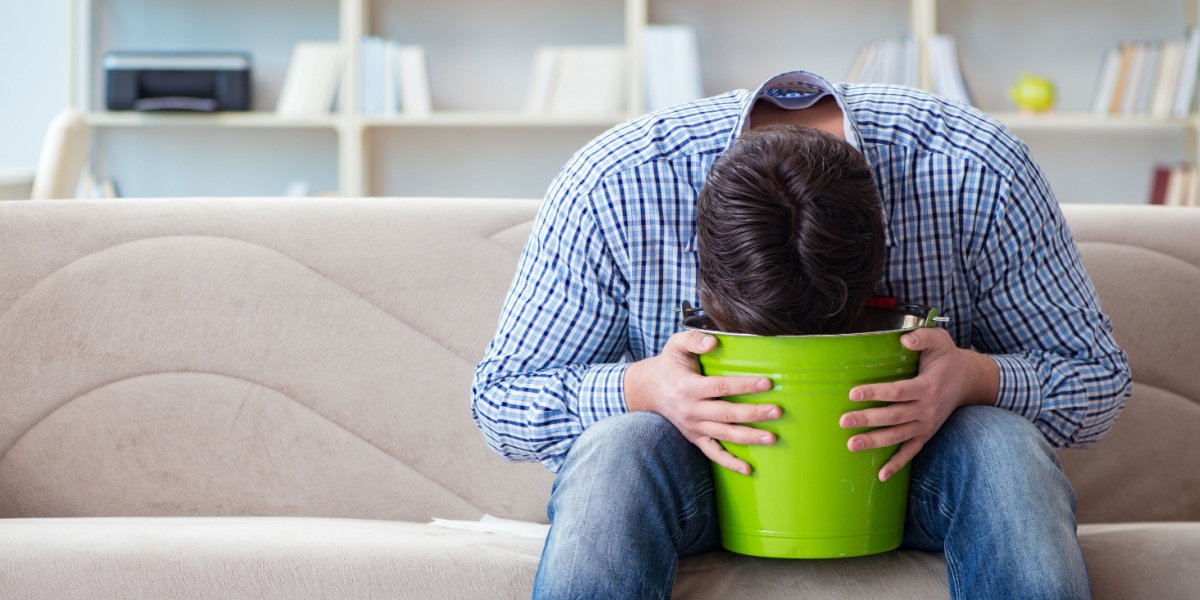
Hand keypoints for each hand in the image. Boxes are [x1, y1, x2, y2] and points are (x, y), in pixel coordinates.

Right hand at [624, 330, 778, 474]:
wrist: (649, 390)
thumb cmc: (670, 365)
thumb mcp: (675, 345)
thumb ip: (693, 339)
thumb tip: (713, 342)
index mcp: (688, 387)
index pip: (720, 387)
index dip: (744, 385)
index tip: (767, 383)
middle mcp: (691, 410)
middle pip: (727, 414)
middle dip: (754, 413)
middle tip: (778, 411)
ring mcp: (693, 427)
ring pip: (724, 435)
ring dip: (749, 438)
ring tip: (772, 438)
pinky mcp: (695, 438)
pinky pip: (712, 453)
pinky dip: (729, 463)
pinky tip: (748, 469)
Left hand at [841, 327, 998, 481]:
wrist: (968, 380)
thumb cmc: (947, 359)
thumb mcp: (940, 341)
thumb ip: (923, 337)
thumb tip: (905, 340)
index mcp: (927, 387)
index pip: (898, 392)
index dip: (876, 392)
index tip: (854, 393)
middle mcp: (927, 409)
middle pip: (893, 417)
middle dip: (867, 420)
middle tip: (843, 421)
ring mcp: (927, 425)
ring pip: (898, 436)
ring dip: (874, 442)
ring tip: (851, 445)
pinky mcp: (926, 434)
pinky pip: (911, 452)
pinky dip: (897, 465)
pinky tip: (881, 476)